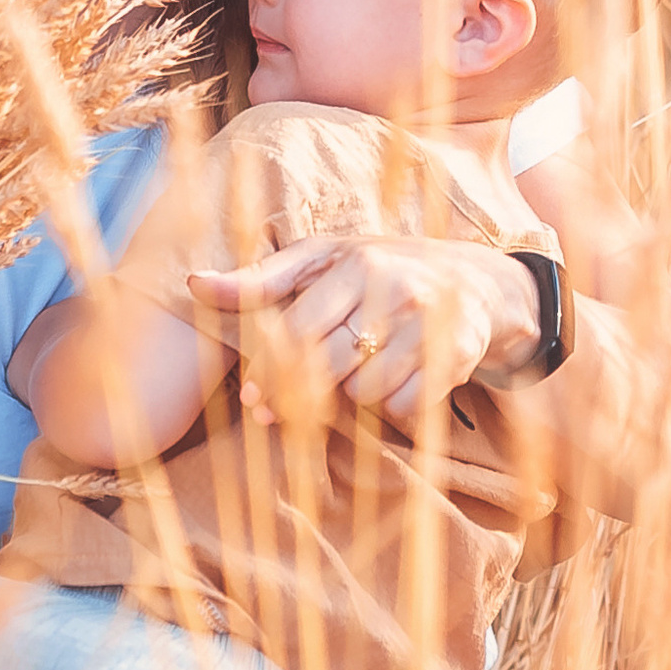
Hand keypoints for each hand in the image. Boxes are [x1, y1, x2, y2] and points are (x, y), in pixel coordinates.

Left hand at [188, 239, 539, 436]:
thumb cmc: (380, 270)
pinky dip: (394, 408)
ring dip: (354, 396)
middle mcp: (395, 287)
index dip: (270, 372)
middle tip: (291, 406)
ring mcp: (429, 323)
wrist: (476, 283)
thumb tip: (195, 284)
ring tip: (360, 374)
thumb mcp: (322, 262)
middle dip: (302, 396)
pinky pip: (404, 407)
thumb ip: (260, 280)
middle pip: (328, 368)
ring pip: (365, 392)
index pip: (297, 331)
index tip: (254, 396)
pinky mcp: (457, 356)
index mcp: (355, 262)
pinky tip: (397, 383)